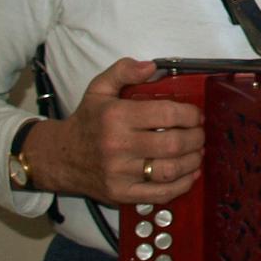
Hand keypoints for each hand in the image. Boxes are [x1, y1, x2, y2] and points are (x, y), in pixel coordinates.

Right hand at [21, 58, 203, 204]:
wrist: (60, 157)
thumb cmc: (87, 121)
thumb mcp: (98, 89)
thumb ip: (123, 72)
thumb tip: (151, 66)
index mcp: (116, 116)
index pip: (166, 114)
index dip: (190, 114)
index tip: (196, 115)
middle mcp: (118, 145)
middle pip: (173, 144)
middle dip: (196, 138)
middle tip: (200, 134)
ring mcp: (120, 173)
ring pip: (170, 170)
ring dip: (192, 161)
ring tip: (197, 152)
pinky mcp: (122, 194)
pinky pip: (160, 194)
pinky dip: (182, 185)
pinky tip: (190, 174)